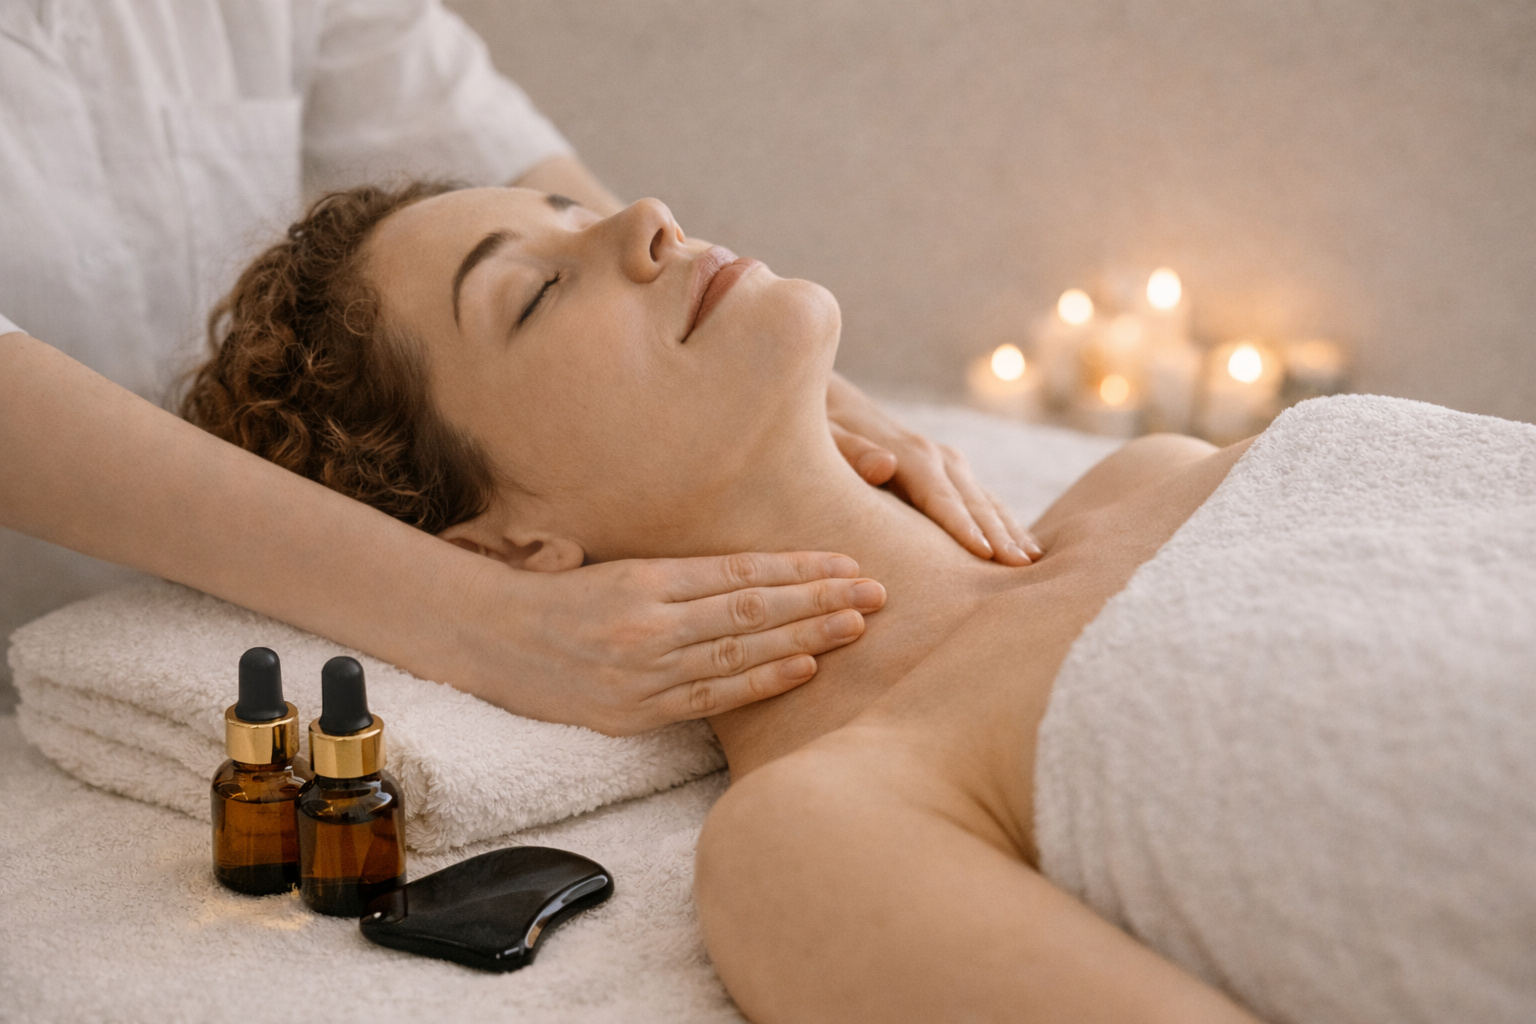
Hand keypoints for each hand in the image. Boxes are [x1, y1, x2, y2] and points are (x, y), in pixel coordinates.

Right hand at [467, 551, 886, 735]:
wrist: (487, 640)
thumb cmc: (557, 594)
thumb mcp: (618, 565)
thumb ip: (682, 572)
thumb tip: (758, 570)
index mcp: (645, 578)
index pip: (740, 572)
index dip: (800, 569)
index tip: (848, 560)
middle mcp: (648, 624)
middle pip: (752, 610)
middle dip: (822, 599)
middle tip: (878, 589)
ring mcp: (642, 673)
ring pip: (740, 653)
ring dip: (806, 638)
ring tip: (858, 625)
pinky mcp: (634, 713)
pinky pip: (711, 698)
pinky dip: (762, 684)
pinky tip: (806, 668)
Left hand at [825, 372, 1042, 565]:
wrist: (833, 402)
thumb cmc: (822, 430)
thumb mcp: (825, 438)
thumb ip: (850, 452)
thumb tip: (884, 465)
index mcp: (908, 454)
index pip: (940, 495)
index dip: (962, 524)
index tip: (985, 553)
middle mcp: (935, 456)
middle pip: (973, 500)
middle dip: (999, 533)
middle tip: (1022, 568)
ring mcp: (946, 463)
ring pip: (986, 500)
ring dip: (1011, 528)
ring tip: (1034, 563)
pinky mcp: (949, 472)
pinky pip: (983, 501)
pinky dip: (1005, 522)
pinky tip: (1024, 547)